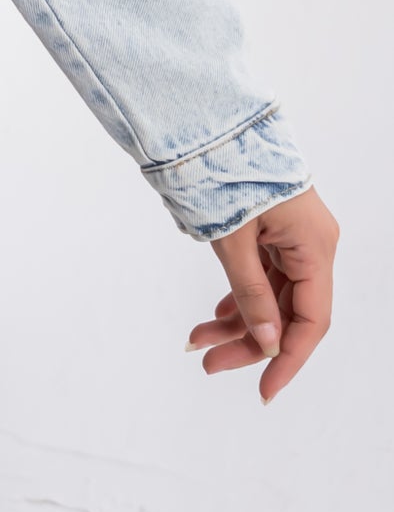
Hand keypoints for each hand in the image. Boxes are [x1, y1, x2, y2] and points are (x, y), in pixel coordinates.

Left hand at [188, 186, 336, 402]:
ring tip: (196, 341)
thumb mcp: (234, 238)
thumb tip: (268, 341)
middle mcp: (312, 245)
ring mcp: (293, 237)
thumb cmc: (227, 171)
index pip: (312, 321)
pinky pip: (262, 274)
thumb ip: (251, 292)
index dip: (289, 358)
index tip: (263, 389)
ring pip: (271, 294)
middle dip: (249, 341)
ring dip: (237, 320)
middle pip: (288, 311)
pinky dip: (239, 296)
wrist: (213, 122)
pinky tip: (216, 317)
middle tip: (206, 362)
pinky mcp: (274, 230)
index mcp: (315, 247)